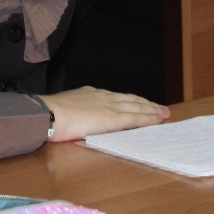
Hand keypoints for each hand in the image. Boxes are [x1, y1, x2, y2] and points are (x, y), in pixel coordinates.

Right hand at [39, 86, 169, 141]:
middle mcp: (103, 96)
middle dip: (147, 103)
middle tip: (160, 107)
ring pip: (137, 106)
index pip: (116, 97)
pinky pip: (135, 117)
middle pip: (131, 99)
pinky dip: (148, 118)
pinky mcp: (113, 118)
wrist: (49, 113)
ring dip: (152, 110)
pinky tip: (157, 119)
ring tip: (164, 113)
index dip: (130, 100)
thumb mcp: (66, 107)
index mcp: (91, 93)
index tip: (140, 102)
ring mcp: (109, 106)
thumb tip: (78, 118)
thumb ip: (76, 111)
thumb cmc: (51, 114)